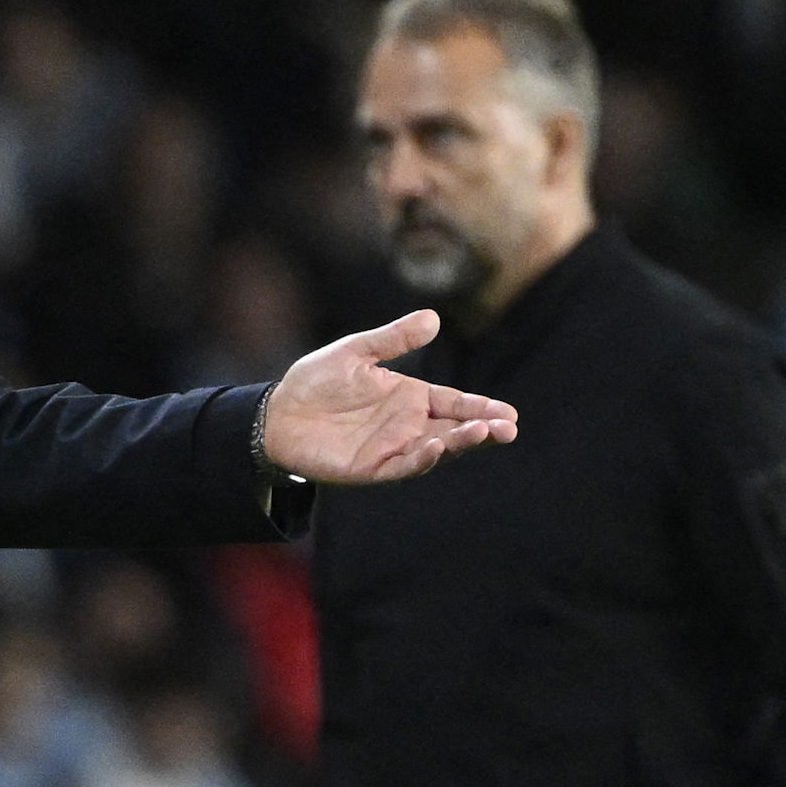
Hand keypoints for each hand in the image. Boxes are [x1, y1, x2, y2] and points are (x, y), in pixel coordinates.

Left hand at [259, 313, 521, 485]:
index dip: (480, 408)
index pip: (454, 402)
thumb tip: (434, 318)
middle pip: (454, 430)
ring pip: (436, 449)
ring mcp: (392, 448)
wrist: (277, 412)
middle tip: (509, 429)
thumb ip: (393, 339)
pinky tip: (436, 447)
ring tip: (483, 434)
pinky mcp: (372, 468)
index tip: (508, 412)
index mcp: (409, 397)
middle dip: (483, 430)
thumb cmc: (316, 381)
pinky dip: (421, 459)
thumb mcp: (357, 351)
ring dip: (460, 444)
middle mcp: (407, 425)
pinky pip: (403, 466)